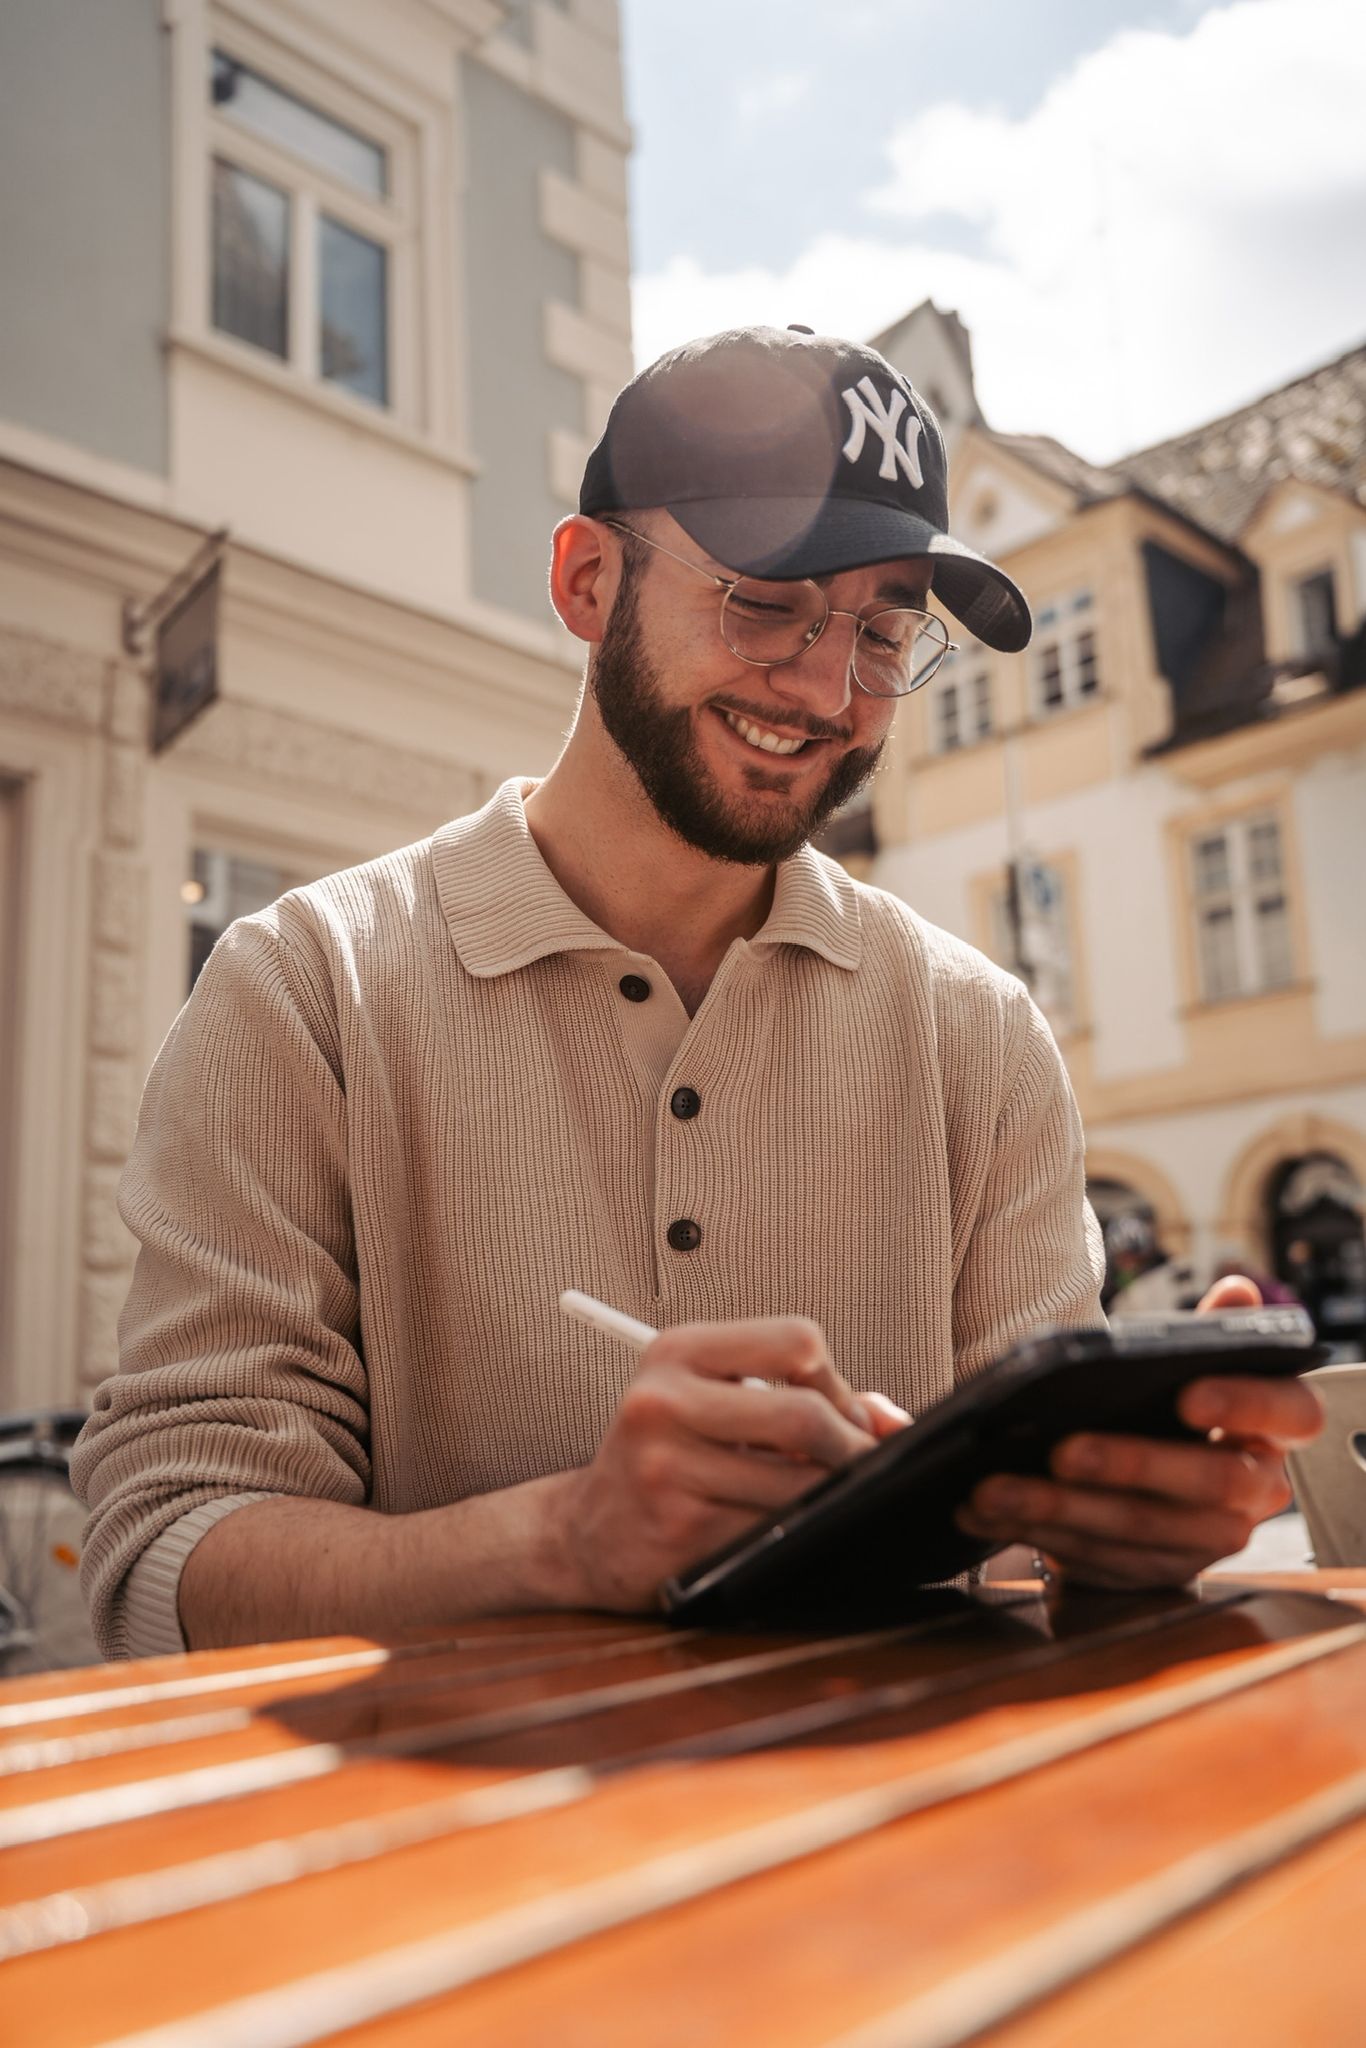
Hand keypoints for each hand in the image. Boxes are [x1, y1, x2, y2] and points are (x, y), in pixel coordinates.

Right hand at [552, 1317, 879, 1610]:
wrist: (583, 1532)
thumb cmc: (667, 1455)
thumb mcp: (714, 1399)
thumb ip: (804, 1394)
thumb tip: (894, 1421)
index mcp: (676, 1352)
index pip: (796, 1341)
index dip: (839, 1382)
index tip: (846, 1415)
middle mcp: (663, 1403)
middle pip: (804, 1415)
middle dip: (852, 1447)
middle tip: (859, 1465)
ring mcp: (667, 1469)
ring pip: (799, 1484)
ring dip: (829, 1497)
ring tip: (818, 1497)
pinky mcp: (678, 1531)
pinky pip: (775, 1531)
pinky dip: (799, 1533)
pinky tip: (784, 1530)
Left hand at [956, 1275, 1324, 1589]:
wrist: (1146, 1482)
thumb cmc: (1166, 1410)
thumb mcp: (1186, 1369)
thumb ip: (1209, 1334)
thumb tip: (1238, 1292)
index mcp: (1271, 1428)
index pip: (1291, 1412)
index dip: (1247, 1405)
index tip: (1189, 1395)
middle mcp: (1254, 1491)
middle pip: (1210, 1483)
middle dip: (1131, 1465)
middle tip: (1063, 1451)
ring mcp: (1205, 1540)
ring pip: (1140, 1529)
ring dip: (1060, 1510)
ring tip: (994, 1487)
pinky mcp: (1153, 1571)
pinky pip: (1097, 1557)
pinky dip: (1035, 1533)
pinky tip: (985, 1511)